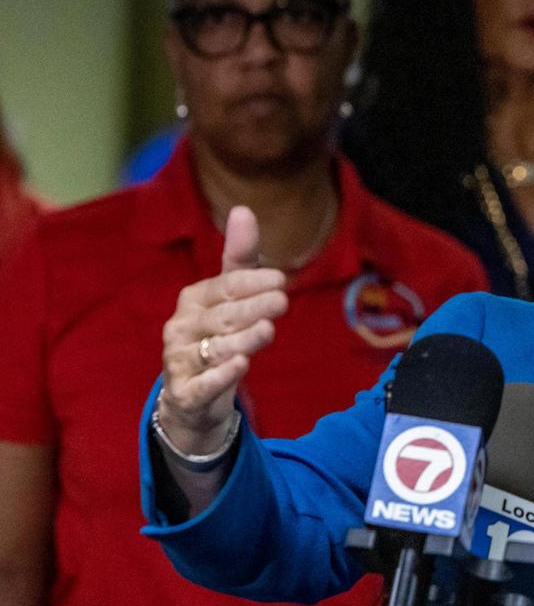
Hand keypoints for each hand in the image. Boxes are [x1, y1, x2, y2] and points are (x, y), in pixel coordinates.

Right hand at [158, 206, 287, 454]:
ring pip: (214, 349)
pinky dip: (221, 376)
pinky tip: (241, 367)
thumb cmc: (217, 336)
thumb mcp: (229, 298)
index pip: (225, 286)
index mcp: (194, 299)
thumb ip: (239, 260)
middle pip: (222, 316)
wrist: (192, 396)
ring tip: (267, 331)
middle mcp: (183, 327)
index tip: (281, 279)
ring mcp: (180, 361)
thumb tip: (243, 209)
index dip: (252, 282)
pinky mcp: (186, 393)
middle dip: (251, 308)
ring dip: (241, 340)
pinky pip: (202, 384)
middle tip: (282, 301)